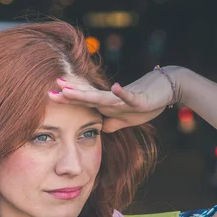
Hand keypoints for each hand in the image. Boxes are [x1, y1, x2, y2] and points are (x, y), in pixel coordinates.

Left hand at [48, 66, 183, 132]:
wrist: (168, 87)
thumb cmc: (147, 102)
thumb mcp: (126, 119)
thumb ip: (112, 123)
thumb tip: (99, 129)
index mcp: (108, 103)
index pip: (84, 101)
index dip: (67, 99)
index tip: (49, 96)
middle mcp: (112, 99)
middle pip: (86, 96)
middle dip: (68, 94)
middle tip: (50, 91)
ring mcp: (124, 98)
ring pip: (102, 96)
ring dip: (85, 94)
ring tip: (69, 90)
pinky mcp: (139, 98)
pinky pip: (129, 96)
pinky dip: (122, 93)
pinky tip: (114, 87)